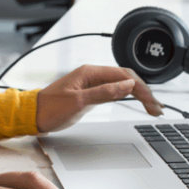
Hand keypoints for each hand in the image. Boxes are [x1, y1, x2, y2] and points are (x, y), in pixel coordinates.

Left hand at [36, 64, 162, 132]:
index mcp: (90, 72)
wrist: (32, 115)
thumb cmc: (50, 108)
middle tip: (157, 108)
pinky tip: (136, 101)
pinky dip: (127, 97)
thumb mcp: (78, 102)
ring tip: (152, 107)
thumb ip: (104, 93)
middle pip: (126, 79)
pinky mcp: (90, 94)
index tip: (152, 102)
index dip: (142, 89)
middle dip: (144, 92)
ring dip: (138, 95)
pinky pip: (114, 91)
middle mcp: (92, 75)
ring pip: (121, 85)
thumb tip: (128, 86)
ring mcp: (91, 84)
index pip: (124, 76)